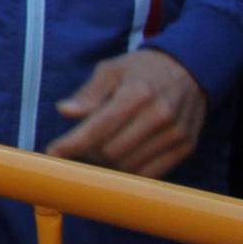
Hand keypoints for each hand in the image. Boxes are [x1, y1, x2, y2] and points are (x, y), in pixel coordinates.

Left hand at [45, 50, 207, 178]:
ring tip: (99, 150)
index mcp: (137, 94)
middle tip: (79, 146)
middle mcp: (159, 116)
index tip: (52, 153)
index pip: (98, 128)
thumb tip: (64, 111)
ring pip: (129, 167)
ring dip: (108, 165)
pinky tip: (120, 158)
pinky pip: (151, 174)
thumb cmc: (142, 70)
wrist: (190, 69)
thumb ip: (88, 93)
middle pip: (111, 152)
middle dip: (88, 153)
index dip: (71, 144)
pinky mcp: (186, 147)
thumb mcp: (111, 70)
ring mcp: (175, 134)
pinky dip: (130, 172)